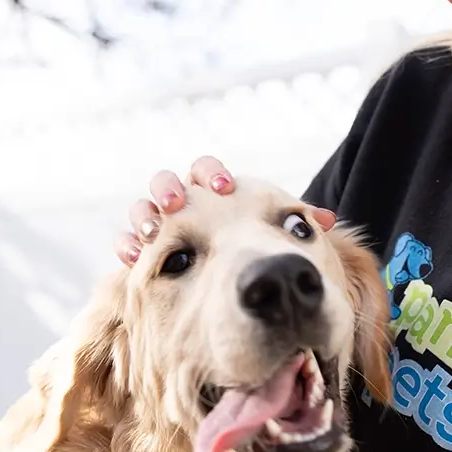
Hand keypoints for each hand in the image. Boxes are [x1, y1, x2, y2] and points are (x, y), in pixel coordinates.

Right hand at [114, 155, 337, 264]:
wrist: (230, 283)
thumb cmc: (253, 246)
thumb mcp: (272, 234)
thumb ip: (292, 223)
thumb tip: (324, 220)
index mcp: (212, 190)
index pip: (206, 169)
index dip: (211, 173)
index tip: (223, 187)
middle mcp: (183, 202)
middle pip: (166, 182)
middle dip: (170, 189)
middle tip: (177, 203)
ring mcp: (159, 224)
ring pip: (142, 208)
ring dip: (144, 215)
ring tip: (151, 230)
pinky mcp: (142, 250)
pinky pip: (126, 242)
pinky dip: (128, 245)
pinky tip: (134, 257)